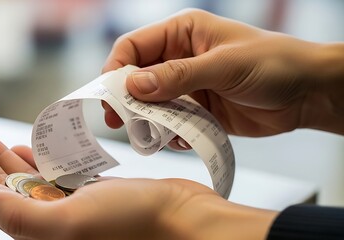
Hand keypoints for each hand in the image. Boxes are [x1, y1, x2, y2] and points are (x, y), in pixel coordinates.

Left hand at [0, 125, 276, 239]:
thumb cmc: (135, 224)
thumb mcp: (70, 223)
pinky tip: (22, 148)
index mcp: (37, 231)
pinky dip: (35, 158)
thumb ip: (19, 217)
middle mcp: (48, 222)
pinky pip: (51, 174)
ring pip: (22, 175)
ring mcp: (69, 208)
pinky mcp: (88, 195)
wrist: (182, 218)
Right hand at [102, 9, 343, 141]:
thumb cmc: (273, 64)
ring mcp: (188, 86)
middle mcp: (180, 58)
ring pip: (152, 104)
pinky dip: (170, 133)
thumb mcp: (223, 65)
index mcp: (183, 33)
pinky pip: (171, 122)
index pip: (134, 47)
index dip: (117, 69)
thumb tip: (133, 86)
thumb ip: (177, 76)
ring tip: (151, 135)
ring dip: (148, 120)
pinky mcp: (197, 110)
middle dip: (127, 100)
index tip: (110, 96)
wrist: (307, 94)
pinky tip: (179, 139)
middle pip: (137, 78)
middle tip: (119, 122)